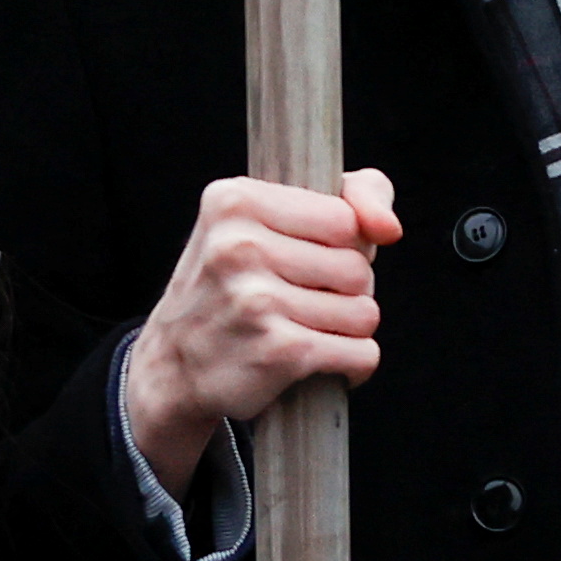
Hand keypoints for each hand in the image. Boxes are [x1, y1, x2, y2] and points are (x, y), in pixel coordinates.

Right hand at [118, 169, 400, 491]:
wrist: (172, 363)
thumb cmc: (233, 282)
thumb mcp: (266, 218)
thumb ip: (348, 197)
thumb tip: (388, 228)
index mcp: (235, 201)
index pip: (344, 218)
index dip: (341, 244)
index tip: (309, 258)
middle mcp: (238, 247)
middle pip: (358, 268)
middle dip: (347, 291)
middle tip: (305, 300)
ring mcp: (255, 301)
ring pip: (365, 313)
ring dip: (349, 330)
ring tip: (308, 330)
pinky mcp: (277, 352)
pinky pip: (362, 354)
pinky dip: (353, 364)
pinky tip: (319, 362)